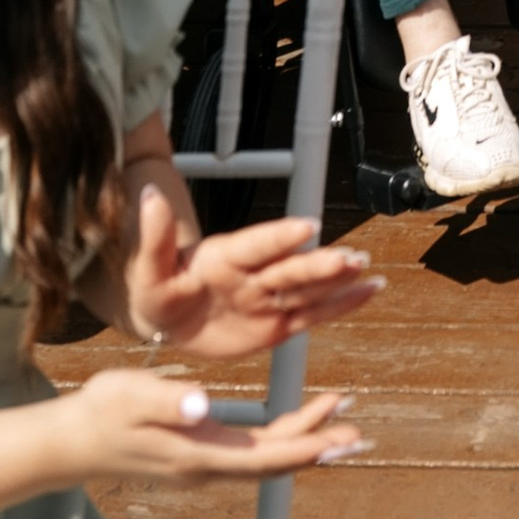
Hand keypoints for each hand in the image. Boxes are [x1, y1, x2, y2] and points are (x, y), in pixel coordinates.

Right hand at [54, 364, 365, 485]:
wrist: (72, 441)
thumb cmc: (102, 411)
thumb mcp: (132, 396)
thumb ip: (170, 399)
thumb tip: (205, 405)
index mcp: (197, 453)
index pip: (265, 456)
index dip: (307, 445)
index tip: (340, 433)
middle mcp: (206, 467)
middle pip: (275, 463)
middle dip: (318, 445)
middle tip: (358, 430)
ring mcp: (202, 465)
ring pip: (265, 459)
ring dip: (304, 439)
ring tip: (339, 417)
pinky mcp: (197, 455)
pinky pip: (250, 452)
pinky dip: (280, 437)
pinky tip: (295, 421)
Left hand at [124, 196, 381, 360]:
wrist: (169, 318)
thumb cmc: (158, 290)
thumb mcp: (148, 269)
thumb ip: (154, 237)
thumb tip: (149, 193)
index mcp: (225, 256)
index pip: (255, 244)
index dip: (279, 236)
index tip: (306, 227)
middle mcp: (254, 273)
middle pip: (290, 268)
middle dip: (319, 263)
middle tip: (349, 258)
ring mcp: (269, 298)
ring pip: (308, 289)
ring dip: (338, 280)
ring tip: (368, 269)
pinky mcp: (277, 325)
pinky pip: (313, 315)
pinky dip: (342, 304)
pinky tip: (370, 290)